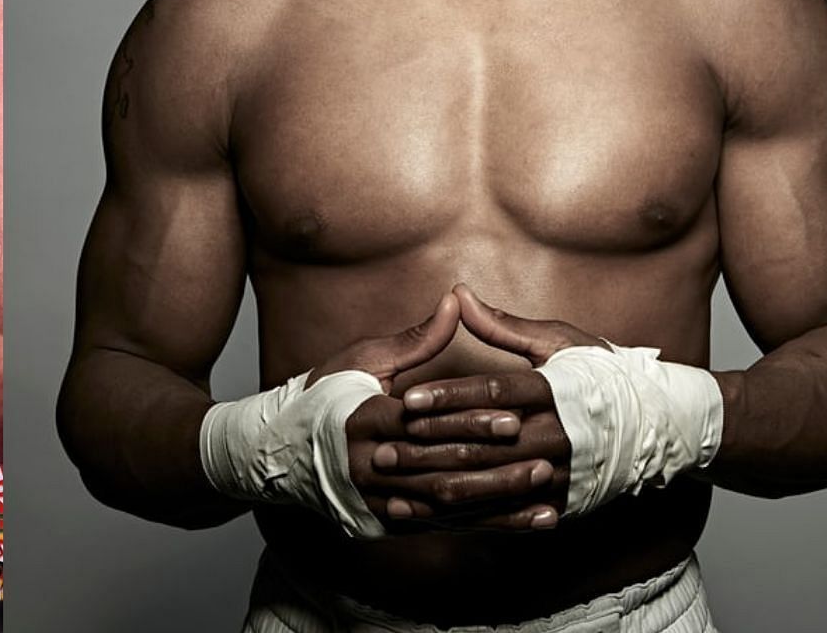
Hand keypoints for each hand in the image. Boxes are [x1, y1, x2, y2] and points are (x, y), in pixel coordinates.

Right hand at [309, 292, 547, 531]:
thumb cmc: (326, 394)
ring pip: (444, 505)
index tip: (513, 416)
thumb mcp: (365, 359)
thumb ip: (417, 339)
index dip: (468, 420)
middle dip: (494, 466)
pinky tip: (521, 522)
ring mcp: (374, 499)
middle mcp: (366, 465)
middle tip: (545, 459)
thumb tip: (456, 300)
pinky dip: (483, 525)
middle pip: (439, 469)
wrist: (281, 451)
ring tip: (544, 493)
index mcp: (362, 418)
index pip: (424, 422)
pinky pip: (440, 526)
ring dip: (497, 502)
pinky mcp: (384, 522)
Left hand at [369, 284, 599, 529]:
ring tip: (396, 487)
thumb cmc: (604, 374)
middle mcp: (558, 435)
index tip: (408, 400)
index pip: (493, 394)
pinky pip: (509, 513)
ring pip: (492, 486)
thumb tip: (459, 293)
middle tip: (383, 451)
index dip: (448, 398)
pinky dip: (469, 516)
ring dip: (439, 488)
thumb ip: (503, 326)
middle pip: (484, 446)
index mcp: (554, 391)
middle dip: (430, 451)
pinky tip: (433, 516)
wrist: (662, 426)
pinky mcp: (562, 500)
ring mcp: (562, 473)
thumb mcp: (559, 342)